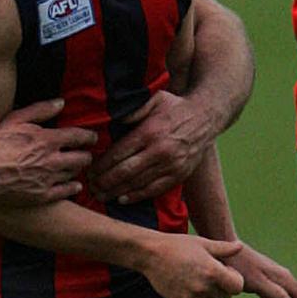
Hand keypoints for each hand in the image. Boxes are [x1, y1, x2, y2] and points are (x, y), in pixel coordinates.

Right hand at [0, 99, 96, 204]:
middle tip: (85, 153)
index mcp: (48, 140)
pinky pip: (66, 191)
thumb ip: (41, 110)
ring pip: (75, 173)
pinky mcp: (42, 196)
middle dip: (87, 154)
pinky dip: (73, 186)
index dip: (89, 136)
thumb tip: (61, 102)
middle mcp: (52, 160)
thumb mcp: (16, 119)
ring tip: (75, 165)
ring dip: (77, 168)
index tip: (92, 137)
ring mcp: (48, 179)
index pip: (79, 137)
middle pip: (83, 158)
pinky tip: (74, 184)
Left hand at [88, 91, 210, 203]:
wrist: (207, 117)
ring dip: (116, 191)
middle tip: (90, 186)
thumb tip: (113, 118)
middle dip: (105, 181)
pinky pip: (155, 189)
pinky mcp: (179, 175)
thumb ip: (133, 110)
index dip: (102, 165)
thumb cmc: (175, 107)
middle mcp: (160, 151)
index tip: (89, 170)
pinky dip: (137, 196)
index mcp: (150, 132)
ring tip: (101, 195)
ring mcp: (171, 165)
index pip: (119, 153)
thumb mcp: (154, 99)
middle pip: (125, 171)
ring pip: (138, 183)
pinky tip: (122, 199)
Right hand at [141, 234, 243, 297]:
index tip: (226, 270)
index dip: (235, 279)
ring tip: (202, 279)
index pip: (238, 287)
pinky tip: (192, 286)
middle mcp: (204, 287)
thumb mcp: (202, 243)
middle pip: (227, 296)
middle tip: (211, 272)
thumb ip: (224, 248)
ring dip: (213, 295)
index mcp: (212, 271)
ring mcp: (192, 296)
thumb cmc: (178, 245)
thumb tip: (240, 246)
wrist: (151, 254)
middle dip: (224, 286)